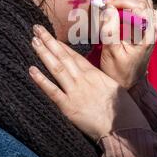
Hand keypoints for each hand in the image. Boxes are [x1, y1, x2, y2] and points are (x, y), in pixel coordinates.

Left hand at [29, 25, 150, 141]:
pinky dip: (41, 80)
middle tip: (37, 28)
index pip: (75, 56)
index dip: (61, 45)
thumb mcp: (114, 89)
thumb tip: (95, 79)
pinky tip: (31, 70)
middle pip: (64, 56)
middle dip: (50, 42)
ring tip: (34, 41)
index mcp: (95, 74)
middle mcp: (83, 79)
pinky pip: (52, 91)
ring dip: (44, 53)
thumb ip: (101, 82)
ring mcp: (75, 92)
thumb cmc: (123, 110)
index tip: (52, 36)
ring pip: (57, 68)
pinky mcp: (69, 107)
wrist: (125, 127)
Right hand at [99, 0, 156, 88]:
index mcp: (145, 37)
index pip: (140, 8)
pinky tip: (118, 13)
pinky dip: (130, 7)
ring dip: (127, 2)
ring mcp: (150, 29)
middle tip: (107, 7)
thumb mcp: (111, 53)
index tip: (106, 7)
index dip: (122, 3)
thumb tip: (108, 9)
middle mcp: (151, 31)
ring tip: (112, 9)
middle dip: (124, 0)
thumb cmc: (119, 72)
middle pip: (144, 2)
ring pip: (144, 3)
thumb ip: (109, 30)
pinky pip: (142, 10)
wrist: (129, 83)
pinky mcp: (145, 29)